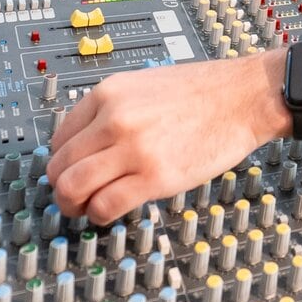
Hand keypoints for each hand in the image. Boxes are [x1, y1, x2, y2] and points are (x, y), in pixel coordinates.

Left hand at [47, 55, 287, 221]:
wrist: (243, 97)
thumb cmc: (202, 92)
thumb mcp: (143, 86)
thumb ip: (112, 111)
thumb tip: (87, 146)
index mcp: (108, 94)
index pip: (58, 139)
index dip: (62, 163)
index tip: (72, 173)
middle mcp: (114, 118)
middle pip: (59, 166)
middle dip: (61, 189)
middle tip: (73, 199)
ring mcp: (133, 148)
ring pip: (73, 188)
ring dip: (74, 206)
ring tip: (87, 209)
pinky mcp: (154, 176)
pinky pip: (105, 205)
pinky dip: (100, 215)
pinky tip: (110, 212)